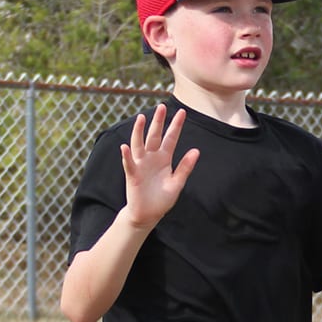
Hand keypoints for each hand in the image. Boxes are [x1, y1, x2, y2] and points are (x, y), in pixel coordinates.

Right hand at [121, 103, 199, 231]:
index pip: (171, 138)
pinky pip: (129, 163)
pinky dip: (126, 156)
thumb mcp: (177, 183)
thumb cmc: (161, 199)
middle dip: (158, 122)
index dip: (176, 126)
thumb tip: (196, 150)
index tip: (182, 112)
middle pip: (155, 136)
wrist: (147, 215)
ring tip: (141, 118)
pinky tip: (125, 147)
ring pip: (139, 144)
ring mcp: (141, 165)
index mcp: (164, 158)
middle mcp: (152, 158)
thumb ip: (185, 167)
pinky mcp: (132, 175)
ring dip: (139, 131)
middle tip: (161, 106)